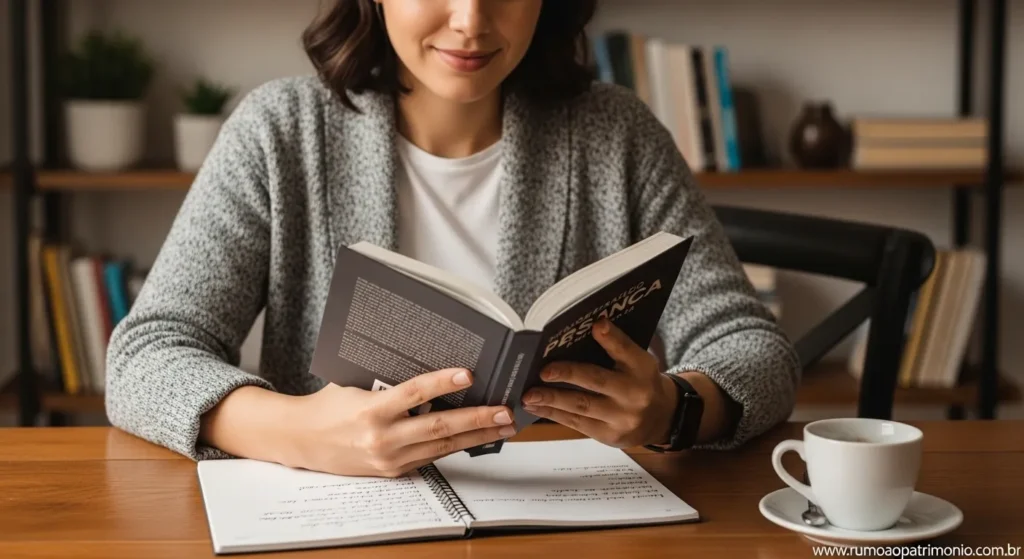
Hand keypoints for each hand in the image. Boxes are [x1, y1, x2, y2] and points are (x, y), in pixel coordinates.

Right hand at [290, 368, 516, 477]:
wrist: (301, 441)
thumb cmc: (329, 405)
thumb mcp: (354, 384)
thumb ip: (388, 381)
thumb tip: (428, 364)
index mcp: (370, 410)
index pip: (414, 393)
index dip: (442, 382)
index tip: (468, 374)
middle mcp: (382, 438)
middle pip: (438, 427)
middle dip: (477, 419)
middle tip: (504, 410)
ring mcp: (390, 458)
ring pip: (442, 446)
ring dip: (476, 436)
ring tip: (502, 426)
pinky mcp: (394, 471)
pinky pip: (432, 456)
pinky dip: (456, 446)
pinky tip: (477, 438)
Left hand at [521, 318, 677, 447]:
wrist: (661, 418)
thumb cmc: (640, 382)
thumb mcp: (637, 361)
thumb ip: (615, 347)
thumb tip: (581, 332)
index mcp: (642, 367)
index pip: (626, 349)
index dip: (611, 337)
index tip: (596, 325)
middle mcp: (634, 393)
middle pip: (597, 380)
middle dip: (567, 375)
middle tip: (543, 371)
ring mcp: (622, 418)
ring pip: (582, 406)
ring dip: (552, 400)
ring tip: (529, 395)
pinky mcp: (609, 436)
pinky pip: (577, 423)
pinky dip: (553, 414)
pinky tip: (536, 407)